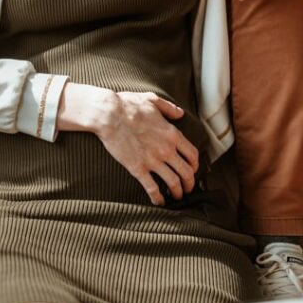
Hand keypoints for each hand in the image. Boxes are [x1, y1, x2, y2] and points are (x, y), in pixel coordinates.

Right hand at [57, 83, 198, 205]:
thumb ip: (169, 108)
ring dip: (177, 193)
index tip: (193, 170)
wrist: (108, 114)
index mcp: (171, 133)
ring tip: (176, 197)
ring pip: (173, 182)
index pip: (192, 154)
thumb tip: (180, 113)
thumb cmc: (128, 105)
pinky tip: (159, 202)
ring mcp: (152, 160)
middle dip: (190, 183)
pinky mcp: (138, 168)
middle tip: (188, 188)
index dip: (195, 165)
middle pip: (187, 172)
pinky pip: (152, 188)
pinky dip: (158, 198)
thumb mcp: (152, 100)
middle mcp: (166, 149)